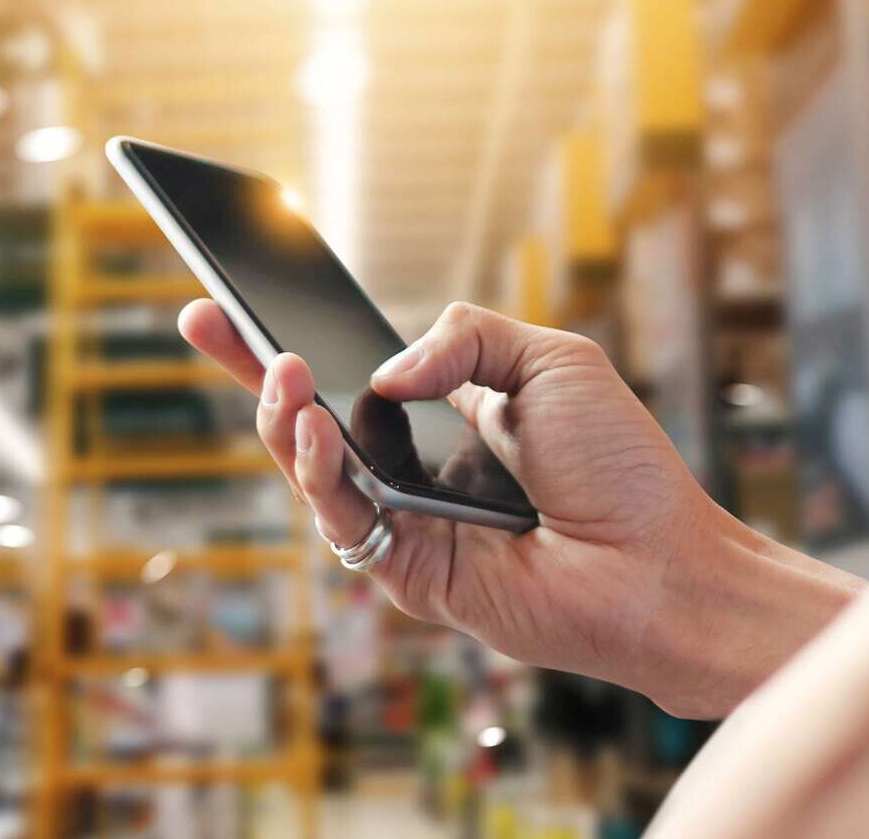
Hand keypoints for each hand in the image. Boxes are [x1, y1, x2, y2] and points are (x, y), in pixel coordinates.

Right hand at [181, 299, 859, 715]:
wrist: (661, 562)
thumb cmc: (621, 467)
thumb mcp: (551, 361)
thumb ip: (466, 339)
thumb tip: (383, 371)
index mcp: (444, 415)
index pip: (351, 371)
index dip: (293, 340)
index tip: (240, 297)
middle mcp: (414, 469)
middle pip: (310, 418)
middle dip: (252, 370)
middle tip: (207, 320)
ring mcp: (404, 522)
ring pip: (311, 469)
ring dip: (284, 417)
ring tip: (283, 370)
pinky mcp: (406, 572)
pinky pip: (342, 519)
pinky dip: (320, 471)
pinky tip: (317, 426)